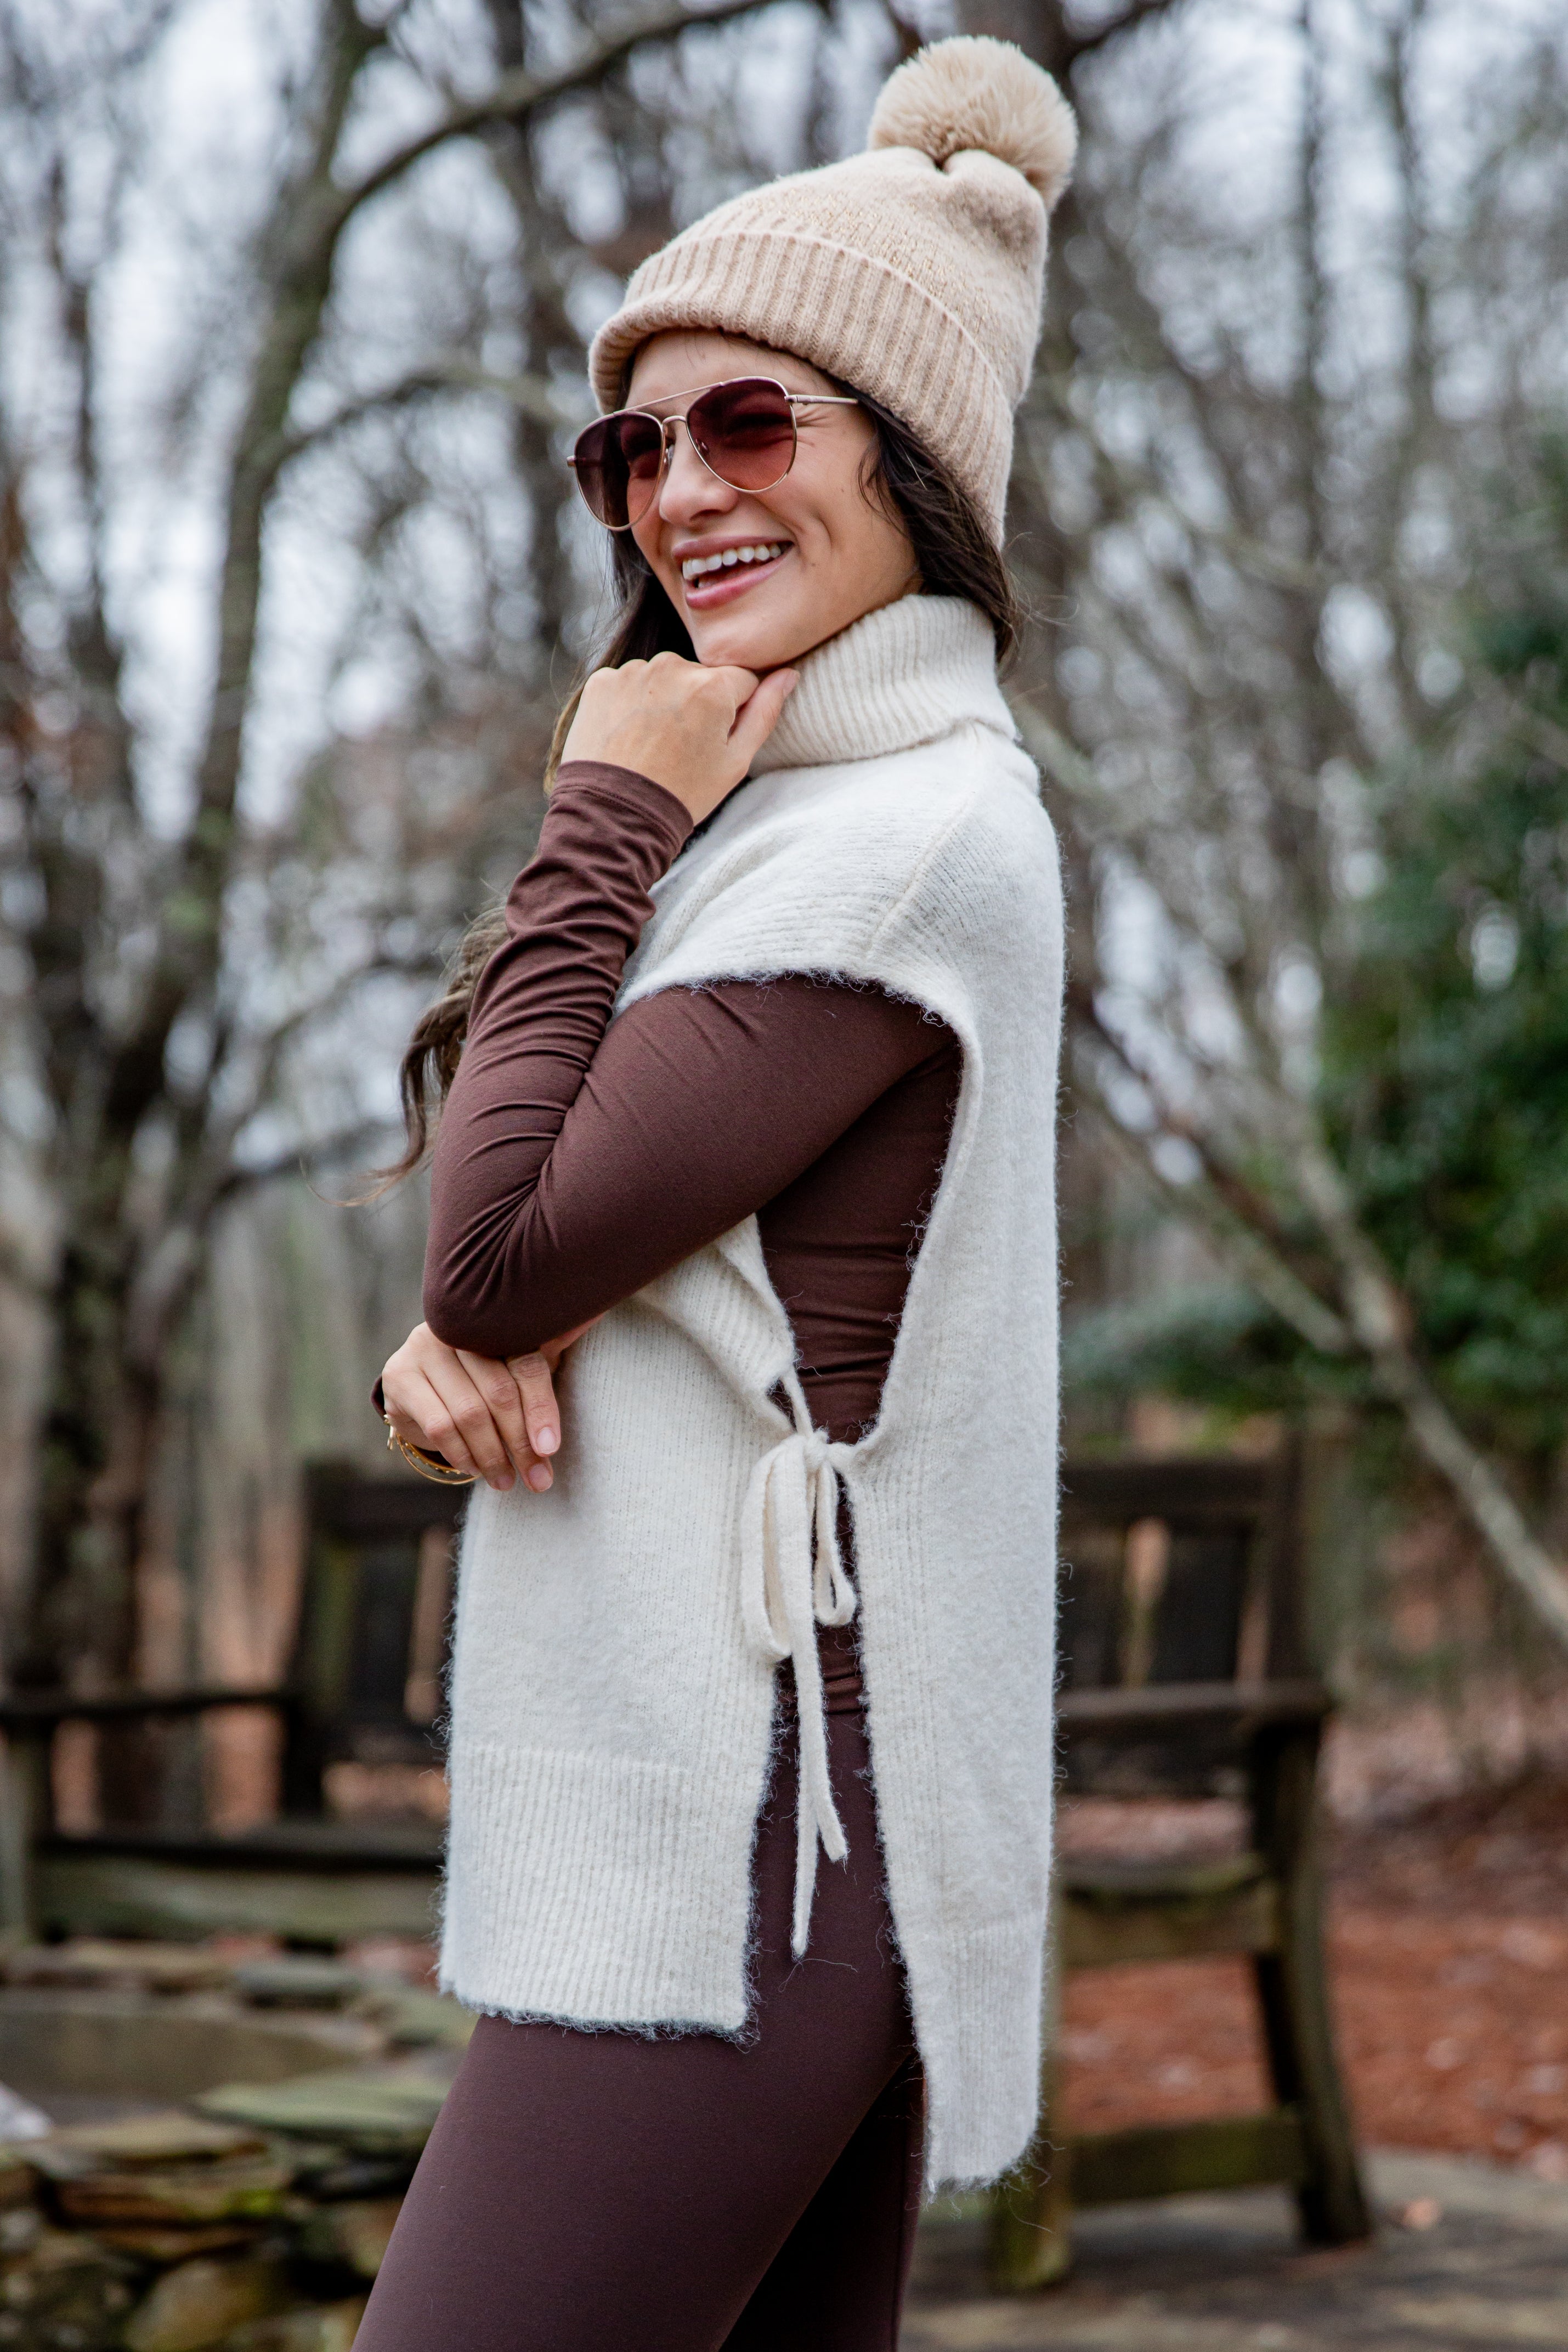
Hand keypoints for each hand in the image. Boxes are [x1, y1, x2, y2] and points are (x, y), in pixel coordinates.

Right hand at [380, 1318, 599, 1493]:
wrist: (423, 1385)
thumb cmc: (483, 1376)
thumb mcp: (514, 1369)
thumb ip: (543, 1368)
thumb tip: (574, 1361)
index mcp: (496, 1324)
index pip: (526, 1366)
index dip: (541, 1410)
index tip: (551, 1450)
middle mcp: (459, 1330)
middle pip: (499, 1392)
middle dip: (521, 1443)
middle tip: (537, 1479)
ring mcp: (425, 1349)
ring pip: (469, 1413)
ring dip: (492, 1456)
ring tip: (506, 1481)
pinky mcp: (400, 1375)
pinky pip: (439, 1425)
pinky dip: (461, 1453)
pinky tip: (475, 1468)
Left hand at [560, 651, 797, 824]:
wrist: (615, 816)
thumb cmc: (683, 793)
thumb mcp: (735, 761)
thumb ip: (765, 712)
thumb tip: (788, 675)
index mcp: (713, 686)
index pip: (742, 680)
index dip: (734, 712)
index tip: (714, 741)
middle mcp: (672, 667)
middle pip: (700, 677)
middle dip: (698, 703)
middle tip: (681, 748)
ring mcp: (633, 672)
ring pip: (664, 678)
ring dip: (664, 701)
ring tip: (652, 744)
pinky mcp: (602, 682)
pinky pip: (629, 683)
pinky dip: (630, 704)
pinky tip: (627, 736)